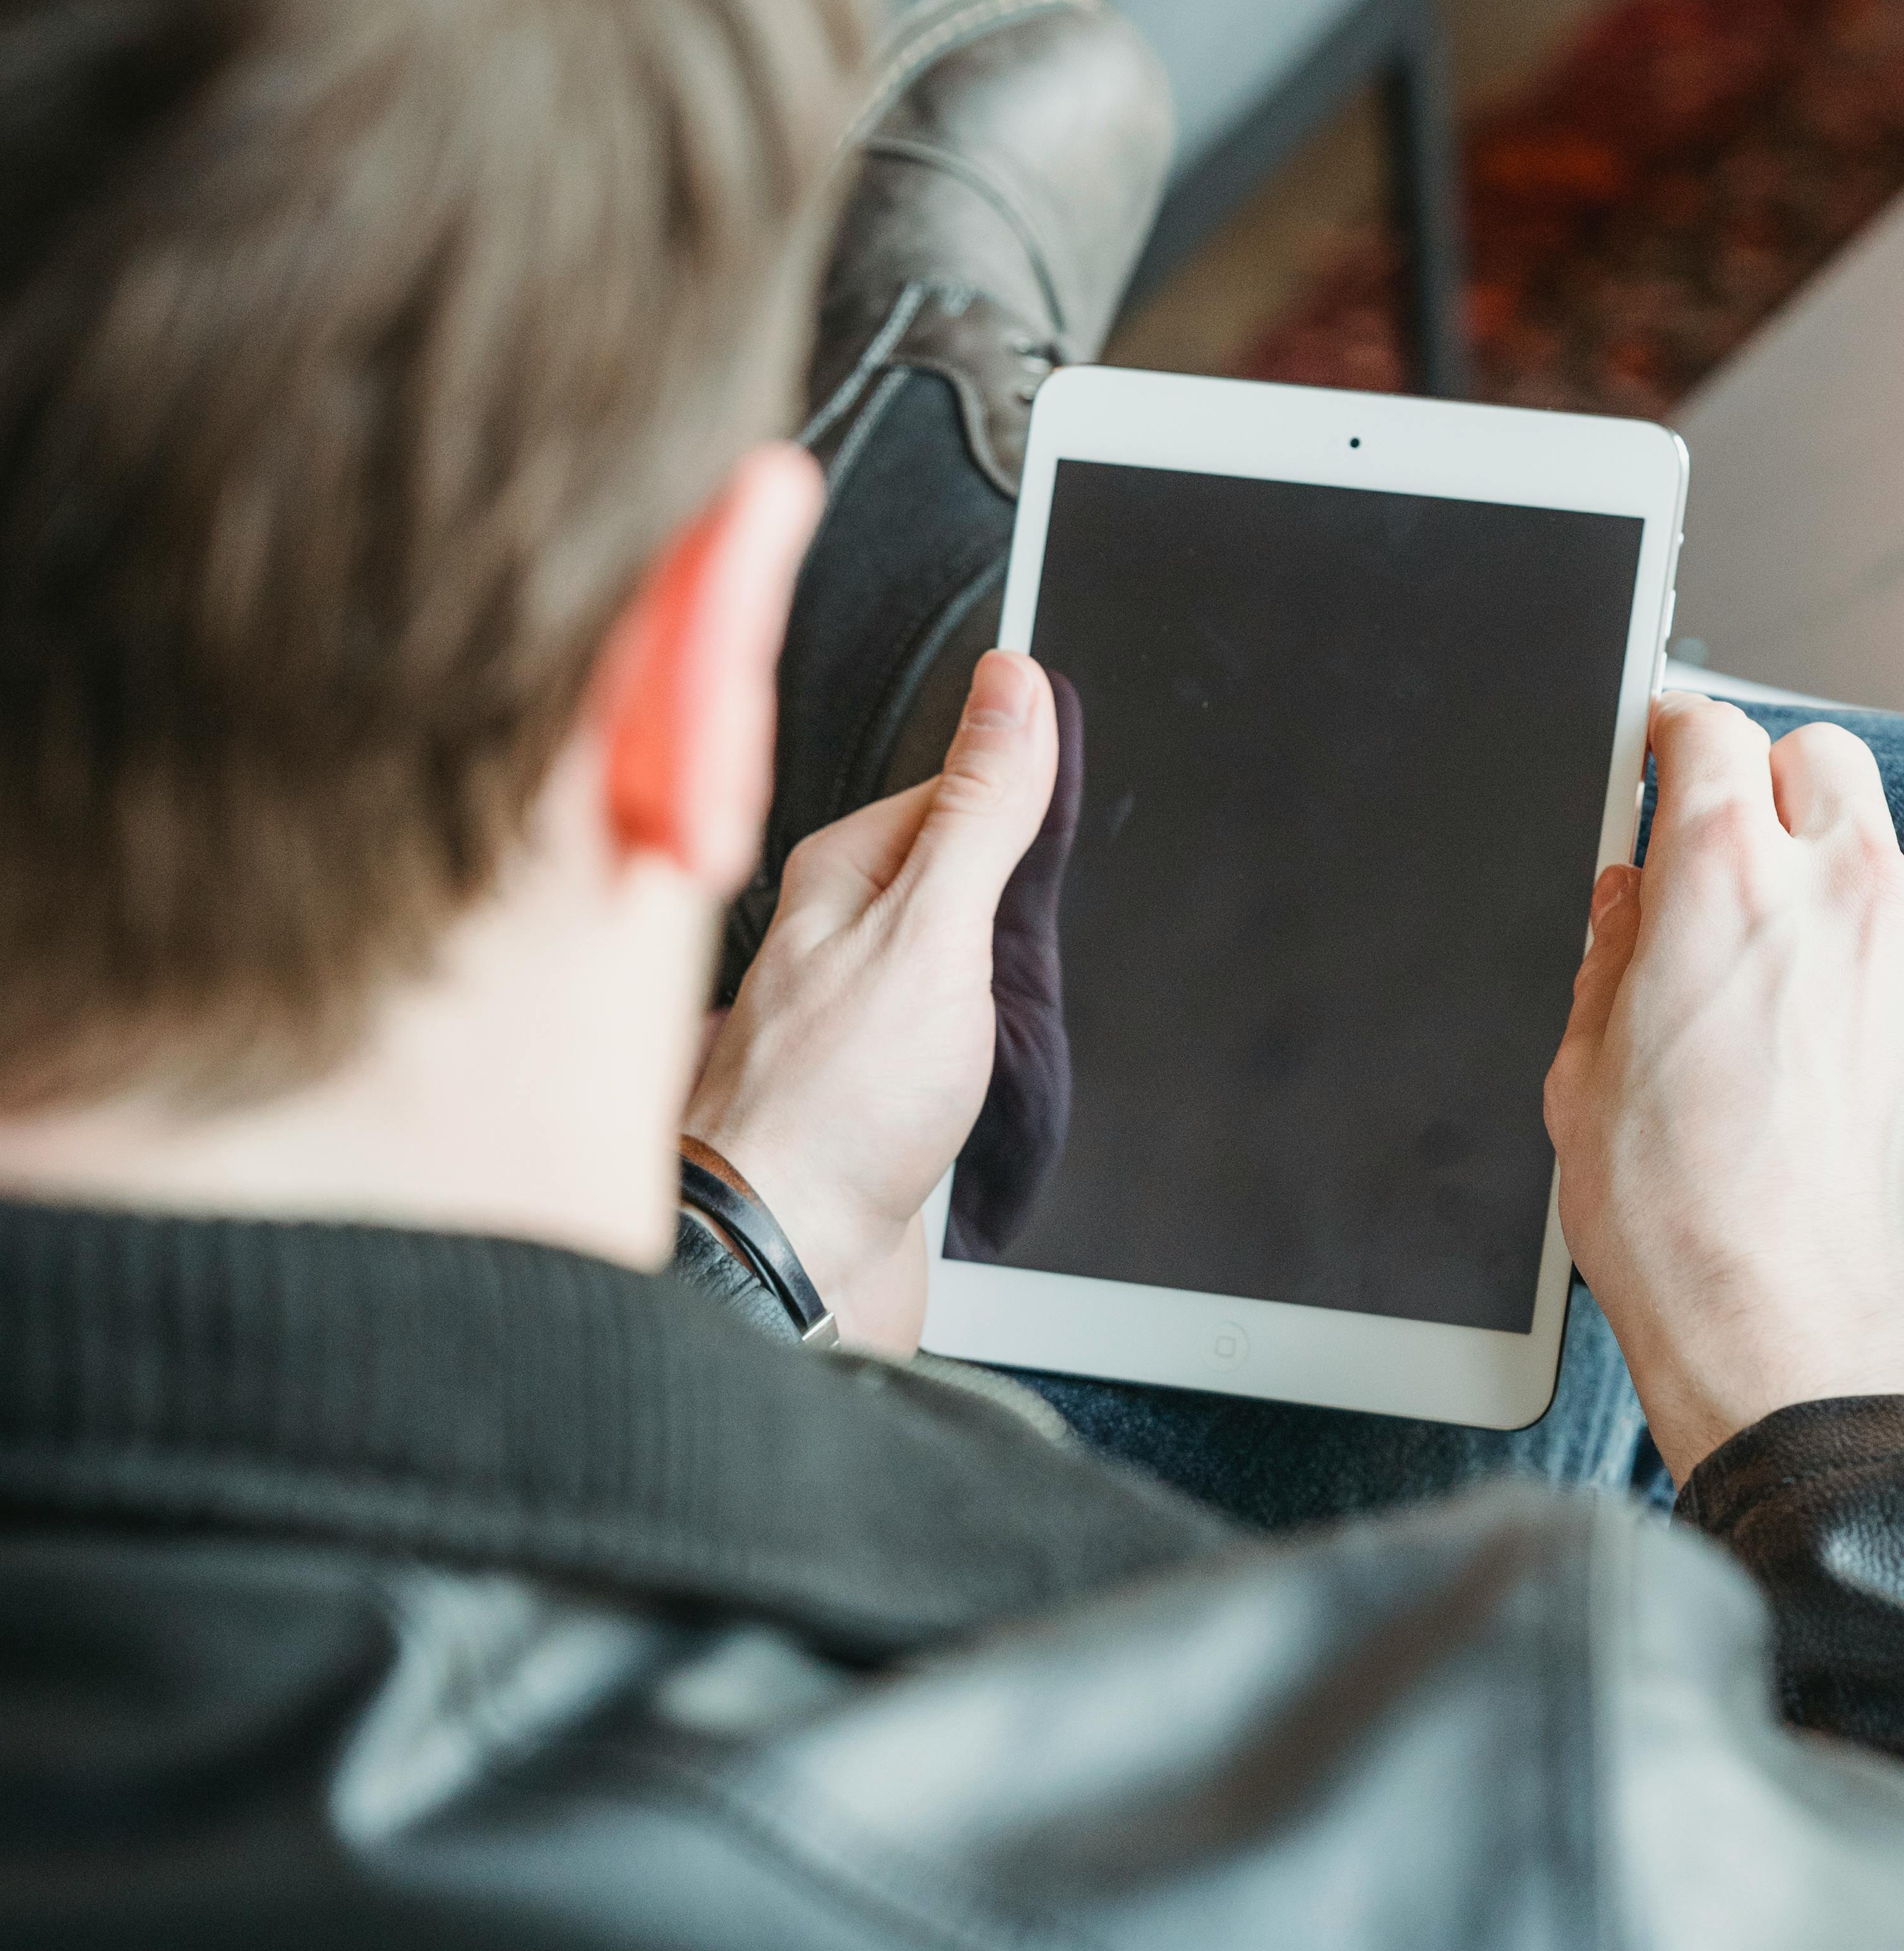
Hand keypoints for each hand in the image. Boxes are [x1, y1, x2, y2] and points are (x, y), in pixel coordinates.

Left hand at [685, 650, 1057, 1351]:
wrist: (781, 1267)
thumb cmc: (834, 1108)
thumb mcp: (932, 931)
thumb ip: (979, 811)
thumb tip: (1013, 683)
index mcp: (837, 879)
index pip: (948, 790)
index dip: (1019, 787)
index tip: (1074, 787)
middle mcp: (830, 944)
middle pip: (954, 882)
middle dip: (1020, 895)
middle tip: (1074, 906)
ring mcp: (848, 1027)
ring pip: (950, 970)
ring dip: (1006, 987)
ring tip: (1042, 1003)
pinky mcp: (867, 1105)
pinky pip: (944, 1053)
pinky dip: (984, 1060)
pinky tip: (1003, 1079)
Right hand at [1543, 696, 1903, 1478]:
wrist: (1803, 1343)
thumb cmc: (1681, 1229)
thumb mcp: (1584, 1075)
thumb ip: (1610, 956)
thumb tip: (1629, 898)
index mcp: (1726, 882)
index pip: (1711, 731)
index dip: (1674, 735)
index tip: (1660, 753)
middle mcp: (1847, 895)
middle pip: (1822, 757)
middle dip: (1769, 784)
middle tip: (1722, 854)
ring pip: (1882, 863)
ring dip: (1830, 893)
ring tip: (1773, 996)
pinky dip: (1878, 986)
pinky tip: (1828, 1076)